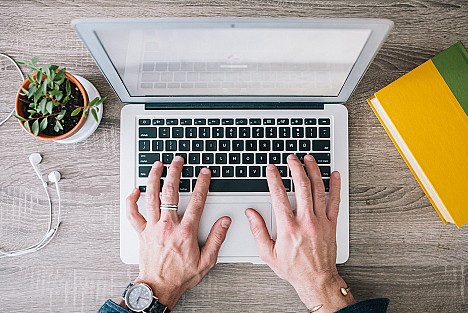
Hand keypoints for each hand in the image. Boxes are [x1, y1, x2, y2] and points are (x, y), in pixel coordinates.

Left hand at [126, 157, 230, 308]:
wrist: (158, 288)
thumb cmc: (180, 276)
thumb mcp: (206, 261)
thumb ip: (217, 239)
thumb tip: (224, 222)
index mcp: (185, 232)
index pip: (197, 201)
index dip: (202, 184)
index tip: (204, 173)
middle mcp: (167, 226)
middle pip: (171, 192)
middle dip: (175, 173)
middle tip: (178, 161)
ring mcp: (153, 228)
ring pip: (151, 197)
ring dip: (154, 178)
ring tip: (157, 165)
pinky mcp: (142, 233)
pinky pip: (133, 214)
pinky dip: (131, 200)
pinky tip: (134, 190)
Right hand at [246, 154, 354, 311]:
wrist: (317, 280)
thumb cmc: (293, 268)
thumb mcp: (268, 253)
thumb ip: (258, 230)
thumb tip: (250, 213)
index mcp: (288, 227)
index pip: (279, 195)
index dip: (274, 178)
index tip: (271, 169)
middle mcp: (306, 221)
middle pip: (301, 186)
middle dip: (295, 168)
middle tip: (291, 158)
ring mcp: (321, 221)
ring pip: (318, 189)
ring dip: (313, 171)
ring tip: (309, 159)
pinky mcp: (332, 224)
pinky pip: (335, 201)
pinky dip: (336, 186)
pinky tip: (334, 175)